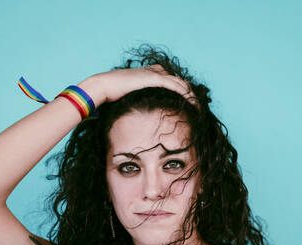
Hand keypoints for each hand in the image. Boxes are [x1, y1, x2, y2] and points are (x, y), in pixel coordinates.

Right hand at [78, 65, 196, 107]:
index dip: (181, 92)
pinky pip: (176, 86)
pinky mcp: (154, 78)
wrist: (103, 86)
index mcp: (149, 74)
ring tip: (198, 107)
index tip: (187, 104)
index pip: (172, 81)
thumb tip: (135, 115)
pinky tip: (193, 103)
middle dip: (190, 94)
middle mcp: (155, 71)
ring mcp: (155, 73)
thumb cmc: (111, 95)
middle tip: (197, 107)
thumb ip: (135, 103)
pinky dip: (186, 94)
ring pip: (181, 83)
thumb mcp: (128, 98)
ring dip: (191, 95)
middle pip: (180, 81)